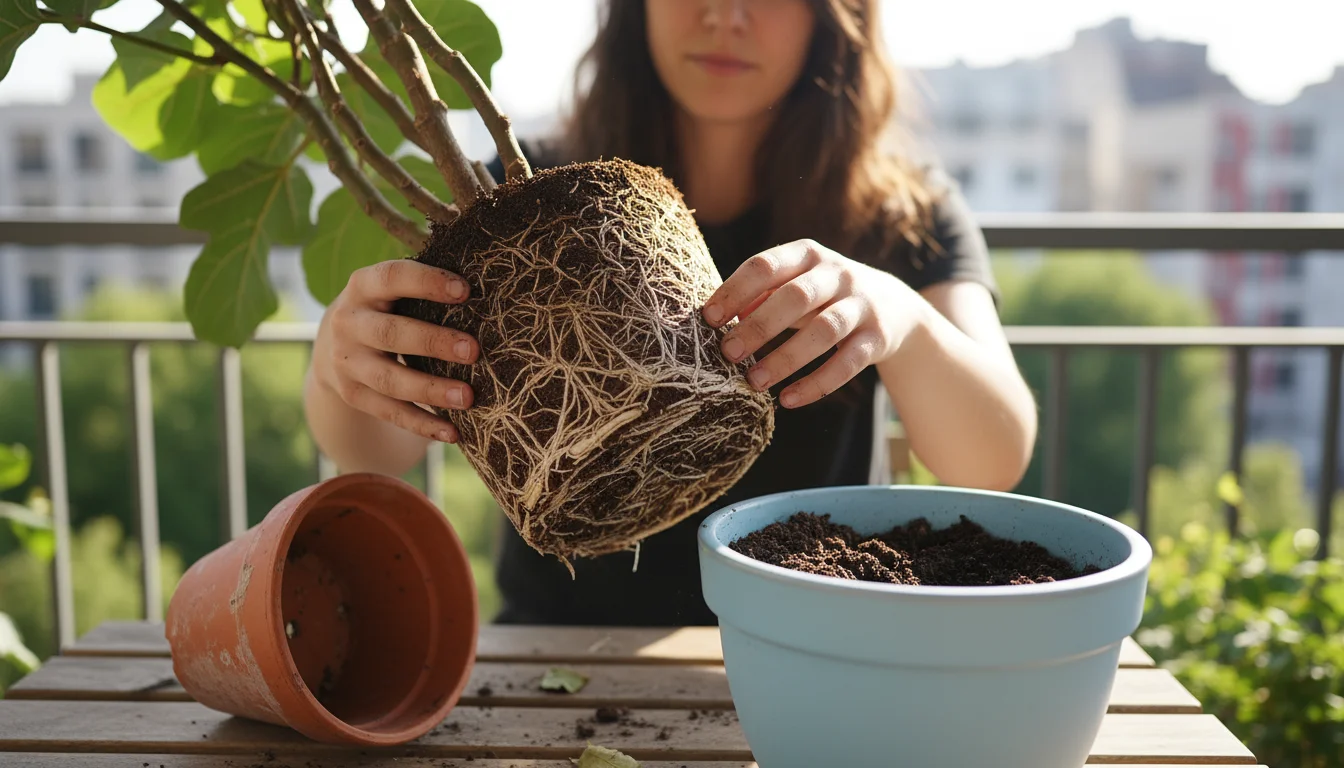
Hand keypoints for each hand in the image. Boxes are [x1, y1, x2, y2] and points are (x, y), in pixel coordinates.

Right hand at [312, 259, 478, 442]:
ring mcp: (348, 363)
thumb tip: (487, 286)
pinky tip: (452, 432)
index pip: (391, 278)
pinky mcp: (354, 395)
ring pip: (389, 380)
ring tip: (467, 397)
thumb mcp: (390, 289)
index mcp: (362, 286)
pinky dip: (422, 424)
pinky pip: (390, 412)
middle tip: (473, 351)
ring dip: (431, 390)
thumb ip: (423, 284)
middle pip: (390, 334)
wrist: (331, 346)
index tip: (465, 291)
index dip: (426, 282)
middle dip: (432, 342)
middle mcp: (348, 323)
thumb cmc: (384, 308)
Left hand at [701, 239, 928, 408]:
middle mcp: (837, 274)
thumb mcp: (794, 284)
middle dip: (759, 326)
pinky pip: (847, 364)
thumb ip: (759, 294)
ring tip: (754, 382)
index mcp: (807, 255)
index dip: (735, 290)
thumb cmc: (824, 296)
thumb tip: (718, 316)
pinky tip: (788, 400)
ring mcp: (861, 305)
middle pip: (796, 297)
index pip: (766, 265)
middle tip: (728, 353)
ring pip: (824, 332)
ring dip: (786, 358)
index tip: (709, 318)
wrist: (895, 306)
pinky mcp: (877, 338)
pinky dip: (816, 384)